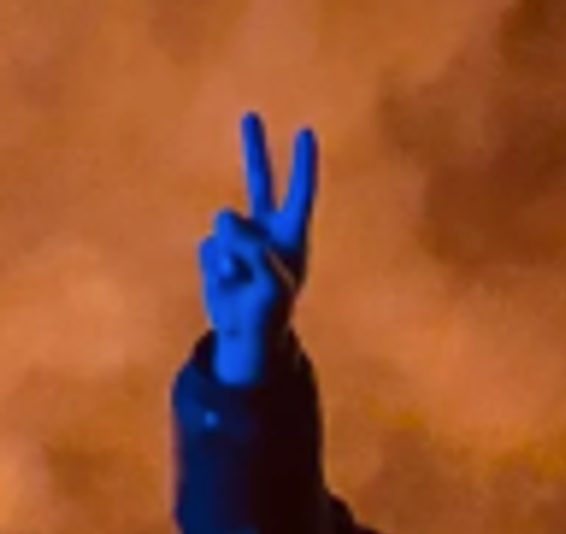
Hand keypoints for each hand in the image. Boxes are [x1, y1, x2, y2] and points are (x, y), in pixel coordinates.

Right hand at [199, 111, 319, 386]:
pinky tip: (226, 286)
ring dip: (231, 253)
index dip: (303, 166)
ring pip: (225, 223)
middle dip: (254, 149)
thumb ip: (254, 250)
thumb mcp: (274, 286)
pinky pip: (209, 248)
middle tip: (251, 115)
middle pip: (259, 182)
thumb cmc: (271, 314)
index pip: (299, 195)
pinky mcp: (215, 251)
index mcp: (291, 238)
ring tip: (242, 282)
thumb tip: (226, 221)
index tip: (307, 133)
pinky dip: (216, 269)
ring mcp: (238, 239)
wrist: (246, 337)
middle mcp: (265, 231)